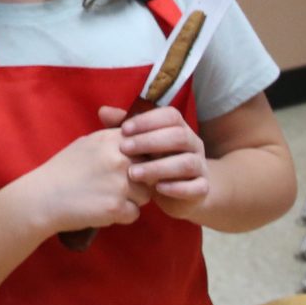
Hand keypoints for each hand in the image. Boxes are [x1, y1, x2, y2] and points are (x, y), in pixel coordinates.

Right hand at [11, 108, 151, 237]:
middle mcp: (119, 159)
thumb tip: (138, 140)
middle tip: (115, 186)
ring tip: (106, 198)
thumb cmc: (63, 170)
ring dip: (131, 200)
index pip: (146, 146)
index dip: (142, 159)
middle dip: (139, 180)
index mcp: (111, 140)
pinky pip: (134, 214)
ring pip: (145, 195)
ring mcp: (119, 183)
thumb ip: (113, 140)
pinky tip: (102, 210)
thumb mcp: (86, 143)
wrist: (42, 198)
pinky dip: (121, 216)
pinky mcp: (116, 207)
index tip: (129, 167)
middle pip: (150, 171)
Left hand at [113, 102, 214, 220]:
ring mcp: (200, 167)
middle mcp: (194, 144)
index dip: (148, 120)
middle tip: (124, 149)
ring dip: (159, 167)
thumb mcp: (139, 145)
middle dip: (150, 141)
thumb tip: (103, 111)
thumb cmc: (153, 162)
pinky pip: (196, 187)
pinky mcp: (202, 189)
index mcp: (180, 128)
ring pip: (186, 163)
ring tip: (133, 173)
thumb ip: (124, 128)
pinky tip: (157, 189)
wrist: (177, 194)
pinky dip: (177, 188)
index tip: (124, 129)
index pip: (171, 116)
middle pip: (179, 136)